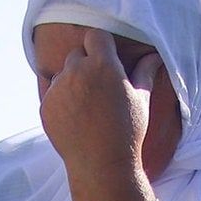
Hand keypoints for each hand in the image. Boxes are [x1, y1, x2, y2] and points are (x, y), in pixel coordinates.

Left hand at [39, 28, 161, 192]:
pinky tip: (76, 118)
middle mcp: (76, 72)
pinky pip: (52, 94)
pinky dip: (62, 100)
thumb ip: (144, 73)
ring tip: (88, 105)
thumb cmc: (127, 130)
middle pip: (77, 54)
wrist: (101, 164)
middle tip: (99, 86)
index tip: (107, 58)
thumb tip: (154, 56)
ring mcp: (58, 89)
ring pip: (63, 74)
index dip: (101, 46)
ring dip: (72, 82)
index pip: (95, 36)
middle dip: (86, 64)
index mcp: (102, 65)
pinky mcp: (45, 105)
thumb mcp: (141, 99)